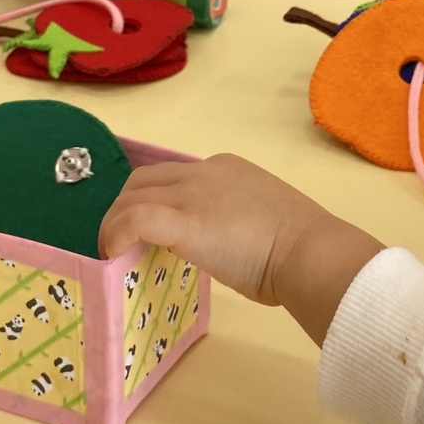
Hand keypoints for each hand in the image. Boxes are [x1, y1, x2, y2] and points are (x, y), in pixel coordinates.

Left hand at [100, 155, 384, 345]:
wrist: (310, 251)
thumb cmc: (299, 247)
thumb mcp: (262, 219)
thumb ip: (233, 221)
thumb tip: (218, 246)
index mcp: (226, 168)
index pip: (174, 178)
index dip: (153, 202)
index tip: (148, 232)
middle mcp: (205, 172)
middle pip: (144, 180)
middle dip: (124, 208)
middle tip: (121, 242)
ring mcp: (193, 193)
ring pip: (132, 196)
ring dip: (114, 224)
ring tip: (113, 253)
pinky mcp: (184, 220)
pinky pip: (133, 219)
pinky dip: (115, 233)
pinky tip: (113, 254)